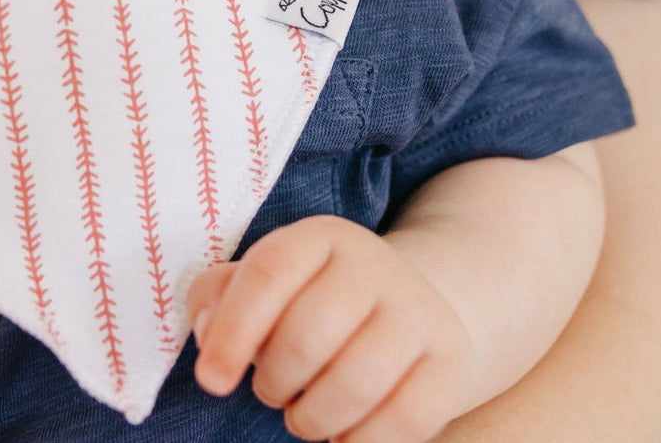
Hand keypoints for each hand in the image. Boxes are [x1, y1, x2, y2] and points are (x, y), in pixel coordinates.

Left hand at [186, 215, 471, 442]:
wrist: (405, 309)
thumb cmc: (310, 302)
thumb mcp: (263, 284)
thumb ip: (217, 297)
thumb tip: (210, 335)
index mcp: (320, 237)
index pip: (269, 272)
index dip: (232, 331)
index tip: (211, 380)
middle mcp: (373, 264)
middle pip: (307, 334)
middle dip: (273, 381)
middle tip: (272, 389)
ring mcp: (417, 310)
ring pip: (354, 383)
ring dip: (312, 418)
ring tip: (305, 414)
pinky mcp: (449, 359)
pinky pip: (403, 421)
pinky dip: (359, 442)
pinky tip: (345, 431)